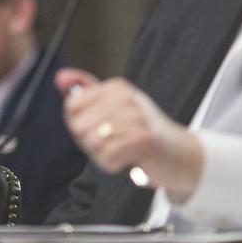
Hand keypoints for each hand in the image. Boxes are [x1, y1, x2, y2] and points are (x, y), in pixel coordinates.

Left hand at [56, 67, 204, 201]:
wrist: (182, 154)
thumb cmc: (144, 132)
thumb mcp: (116, 106)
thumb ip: (87, 92)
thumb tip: (60, 77)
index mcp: (116, 87)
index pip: (72, 105)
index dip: (79, 124)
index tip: (99, 129)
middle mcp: (125, 97)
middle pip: (78, 125)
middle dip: (89, 142)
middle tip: (112, 143)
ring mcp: (135, 117)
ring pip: (92, 142)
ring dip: (102, 155)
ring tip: (121, 152)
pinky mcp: (142, 139)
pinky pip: (107, 156)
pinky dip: (113, 165)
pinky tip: (127, 160)